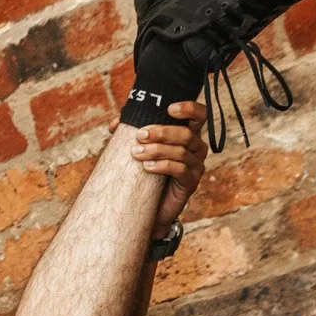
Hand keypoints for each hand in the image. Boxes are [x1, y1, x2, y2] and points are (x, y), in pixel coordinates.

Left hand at [111, 100, 207, 233]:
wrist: (150, 207)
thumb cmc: (147, 174)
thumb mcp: (141, 150)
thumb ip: (131, 134)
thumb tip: (116, 123)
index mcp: (189, 134)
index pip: (199, 115)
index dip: (189, 108)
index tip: (169, 108)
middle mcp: (196, 148)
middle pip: (186, 134)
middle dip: (161, 132)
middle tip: (139, 135)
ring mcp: (196, 166)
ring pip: (181, 151)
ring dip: (157, 150)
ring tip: (136, 153)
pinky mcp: (191, 183)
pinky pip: (179, 170)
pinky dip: (162, 166)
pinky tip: (147, 167)